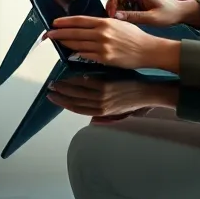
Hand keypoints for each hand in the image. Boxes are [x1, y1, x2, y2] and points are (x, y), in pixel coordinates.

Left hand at [45, 15, 177, 70]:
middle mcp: (102, 33)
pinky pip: (86, 56)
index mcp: (105, 22)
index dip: (65, 22)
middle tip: (48, 34)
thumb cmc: (134, 36)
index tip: (54, 23)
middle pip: (74, 33)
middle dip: (59, 33)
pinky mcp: (104, 58)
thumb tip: (86, 25)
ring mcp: (102, 47)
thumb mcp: (118, 23)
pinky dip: (77, 53)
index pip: (79, 20)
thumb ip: (102, 23)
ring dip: (65, 43)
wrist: (147, 50)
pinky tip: (70, 52)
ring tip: (57, 42)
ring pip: (78, 45)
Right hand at [46, 77, 178, 120]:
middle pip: (75, 102)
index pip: (78, 110)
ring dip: (65, 88)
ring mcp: (103, 96)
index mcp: (103, 113)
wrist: (149, 94)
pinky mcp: (107, 85)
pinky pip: (88, 83)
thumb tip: (93, 122)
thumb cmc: (135, 103)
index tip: (53, 98)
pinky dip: (79, 80)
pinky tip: (72, 76)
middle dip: (60, 96)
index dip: (64, 104)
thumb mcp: (120, 115)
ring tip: (56, 82)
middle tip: (49, 89)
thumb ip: (105, 118)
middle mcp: (100, 106)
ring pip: (78, 93)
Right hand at [96, 0, 199, 27]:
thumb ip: (133, 17)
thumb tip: (115, 17)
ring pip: (120, 1)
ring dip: (116, 9)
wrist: (180, 13)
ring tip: (117, 20)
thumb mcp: (151, 18)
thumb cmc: (168, 13)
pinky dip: (122, 12)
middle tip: (111, 18)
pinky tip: (124, 20)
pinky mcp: (138, 3)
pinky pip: (125, 6)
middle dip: (111, 5)